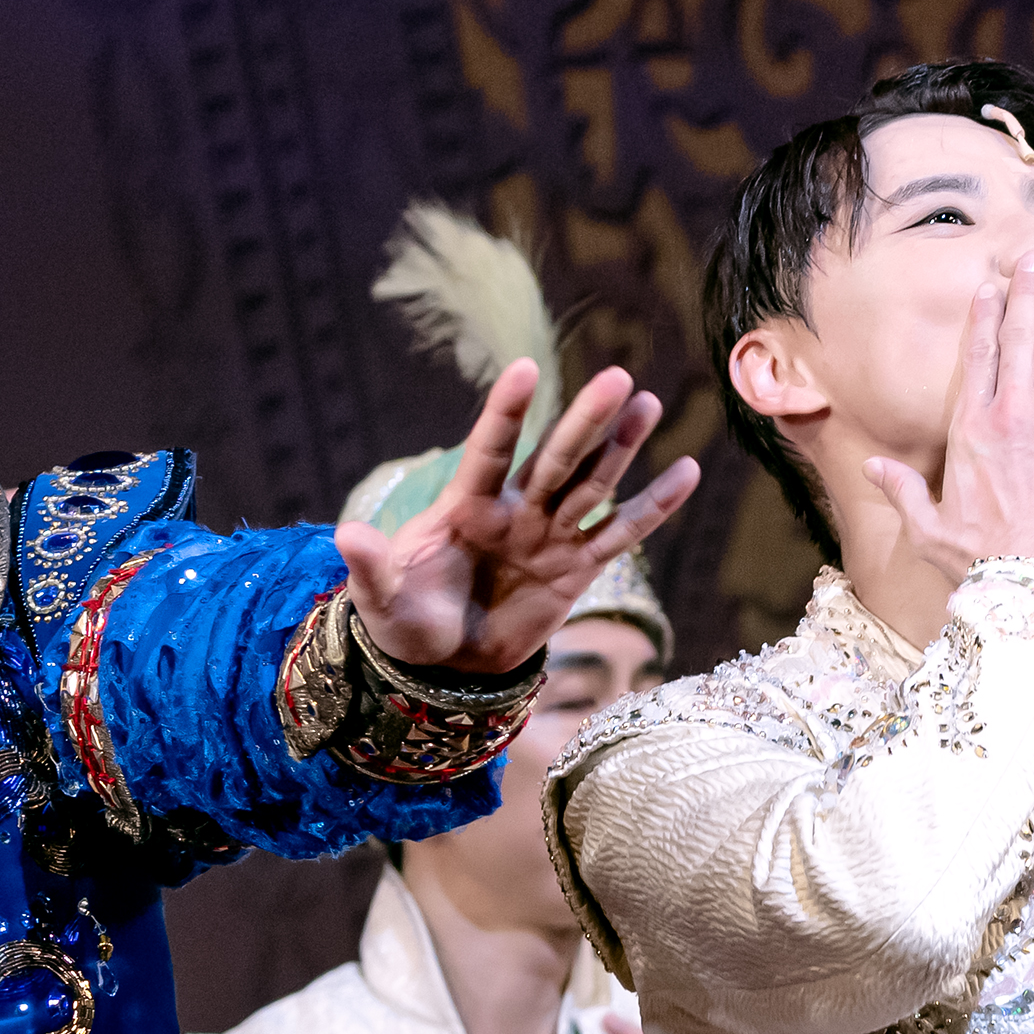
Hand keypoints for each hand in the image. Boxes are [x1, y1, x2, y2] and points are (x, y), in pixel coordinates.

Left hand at [336, 360, 697, 672]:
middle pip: (556, 459)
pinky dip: (654, 506)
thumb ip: (371, 568)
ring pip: (593, 484)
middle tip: (618, 377)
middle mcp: (514, 510)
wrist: (448, 663)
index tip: (526, 369)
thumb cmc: (409, 623)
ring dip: (622, 446)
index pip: (490, 452)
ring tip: (649, 403)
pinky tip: (686, 472)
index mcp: (465, 507)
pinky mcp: (578, 566)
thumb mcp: (382, 602)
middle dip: (586, 421)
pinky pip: (622, 533)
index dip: (507, 414)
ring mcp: (550, 535)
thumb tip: (347, 534)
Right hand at [864, 253, 1033, 585]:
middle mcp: (1007, 415)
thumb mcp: (929, 531)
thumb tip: (873, 468)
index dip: (986, 318)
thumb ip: (903, 492)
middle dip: (1027, 291)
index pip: (977, 359)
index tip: (992, 287)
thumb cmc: (983, 566)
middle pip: (1018, 338)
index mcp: (969, 432)